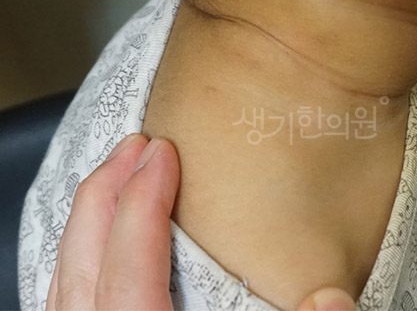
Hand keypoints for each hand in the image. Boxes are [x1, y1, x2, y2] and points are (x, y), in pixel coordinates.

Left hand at [46, 134, 355, 310]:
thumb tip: (331, 301)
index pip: (129, 271)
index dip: (140, 203)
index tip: (161, 153)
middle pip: (81, 267)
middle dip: (104, 194)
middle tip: (133, 146)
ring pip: (62, 286)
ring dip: (86, 223)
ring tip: (115, 179)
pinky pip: (66, 305)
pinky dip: (79, 263)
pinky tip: (101, 248)